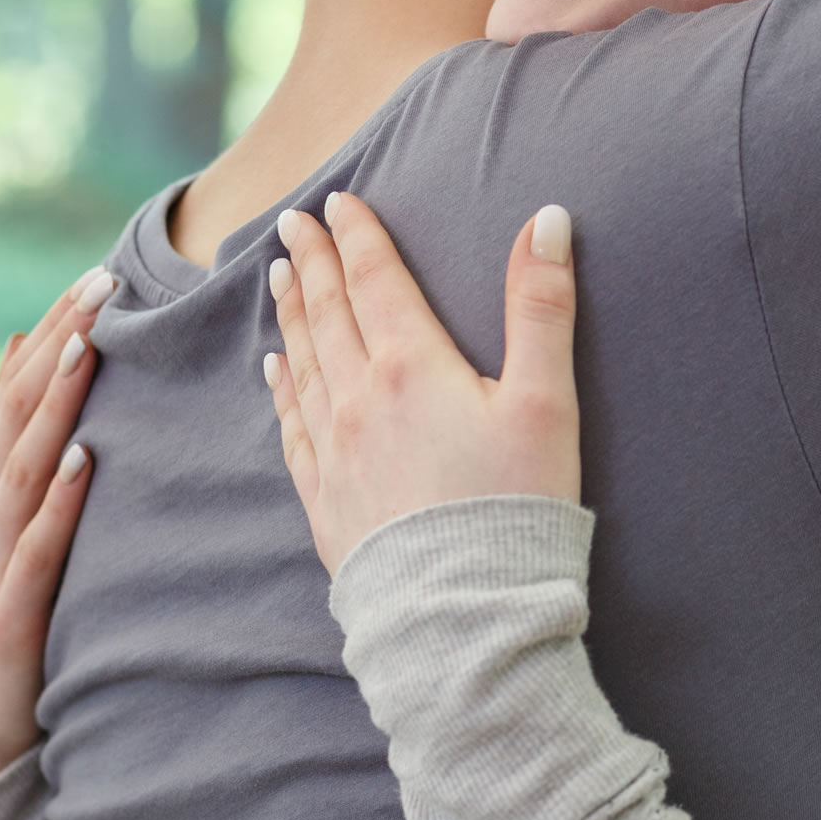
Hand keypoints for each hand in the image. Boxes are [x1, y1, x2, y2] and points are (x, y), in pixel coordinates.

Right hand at [0, 265, 115, 792]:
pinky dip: (57, 505)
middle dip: (57, 345)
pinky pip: (34, 553)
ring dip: (53, 406)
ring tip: (86, 348)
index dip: (49, 334)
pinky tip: (84, 463)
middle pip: (14, 414)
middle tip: (101, 284)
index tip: (95, 278)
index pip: (12, 394)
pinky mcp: (6, 620)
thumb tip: (22, 350)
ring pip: (20, 468)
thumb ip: (7, 445)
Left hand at [266, 193, 578, 573]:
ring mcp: (335, 453)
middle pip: (328, 314)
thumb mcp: (546, 401)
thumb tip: (546, 219)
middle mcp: (358, 400)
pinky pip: (292, 429)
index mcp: (410, 367)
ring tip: (277, 277)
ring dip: (290, 315)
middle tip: (292, 224)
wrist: (464, 617)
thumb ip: (542, 307)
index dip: (356, 236)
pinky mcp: (326, 502)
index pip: (374, 281)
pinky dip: (281, 389)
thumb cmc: (515, 508)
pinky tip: (274, 371)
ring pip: (302, 364)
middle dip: (311, 263)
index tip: (336, 202)